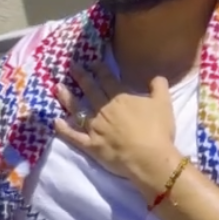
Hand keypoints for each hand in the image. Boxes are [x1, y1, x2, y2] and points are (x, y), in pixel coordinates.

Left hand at [54, 61, 176, 179]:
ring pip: (78, 109)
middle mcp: (104, 109)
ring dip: (67, 98)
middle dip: (80, 76)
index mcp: (120, 98)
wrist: (149, 158)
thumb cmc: (157, 130)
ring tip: (58, 88)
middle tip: (71, 66)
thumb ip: (158, 86)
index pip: (107, 79)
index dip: (99, 69)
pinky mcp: (91, 145)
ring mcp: (95, 127)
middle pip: (90, 89)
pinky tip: (55, 122)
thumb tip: (156, 76)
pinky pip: (74, 136)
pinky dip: (64, 129)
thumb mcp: (164, 103)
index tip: (92, 61)